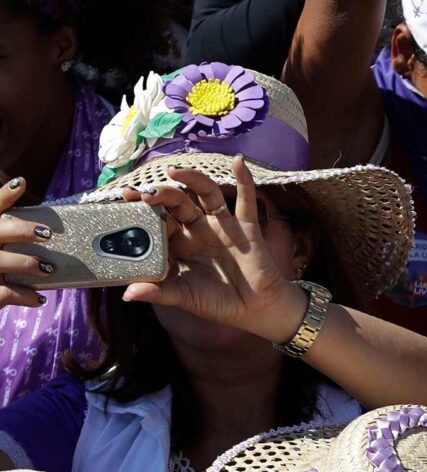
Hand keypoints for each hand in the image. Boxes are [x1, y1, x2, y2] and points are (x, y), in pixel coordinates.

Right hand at [0, 177, 52, 307]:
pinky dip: (25, 296)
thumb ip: (11, 234)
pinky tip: (38, 298)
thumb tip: (44, 221)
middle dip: (22, 231)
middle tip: (46, 234)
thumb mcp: (1, 244)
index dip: (3, 195)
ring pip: (2, 262)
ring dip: (28, 264)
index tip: (20, 183)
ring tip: (48, 268)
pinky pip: (5, 293)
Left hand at [120, 157, 305, 343]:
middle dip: (163, 195)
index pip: (158, 221)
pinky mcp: (245, 226)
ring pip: (206, 194)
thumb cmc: (217, 302)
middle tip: (148, 191)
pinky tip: (238, 162)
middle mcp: (198, 230)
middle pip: (178, 203)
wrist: (255, 309)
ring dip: (193, 179)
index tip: (126, 198)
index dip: (143, 209)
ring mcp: (222, 225)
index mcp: (179, 245)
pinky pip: (245, 201)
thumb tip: (128, 293)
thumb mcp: (184, 297)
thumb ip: (159, 292)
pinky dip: (244, 181)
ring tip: (176, 171)